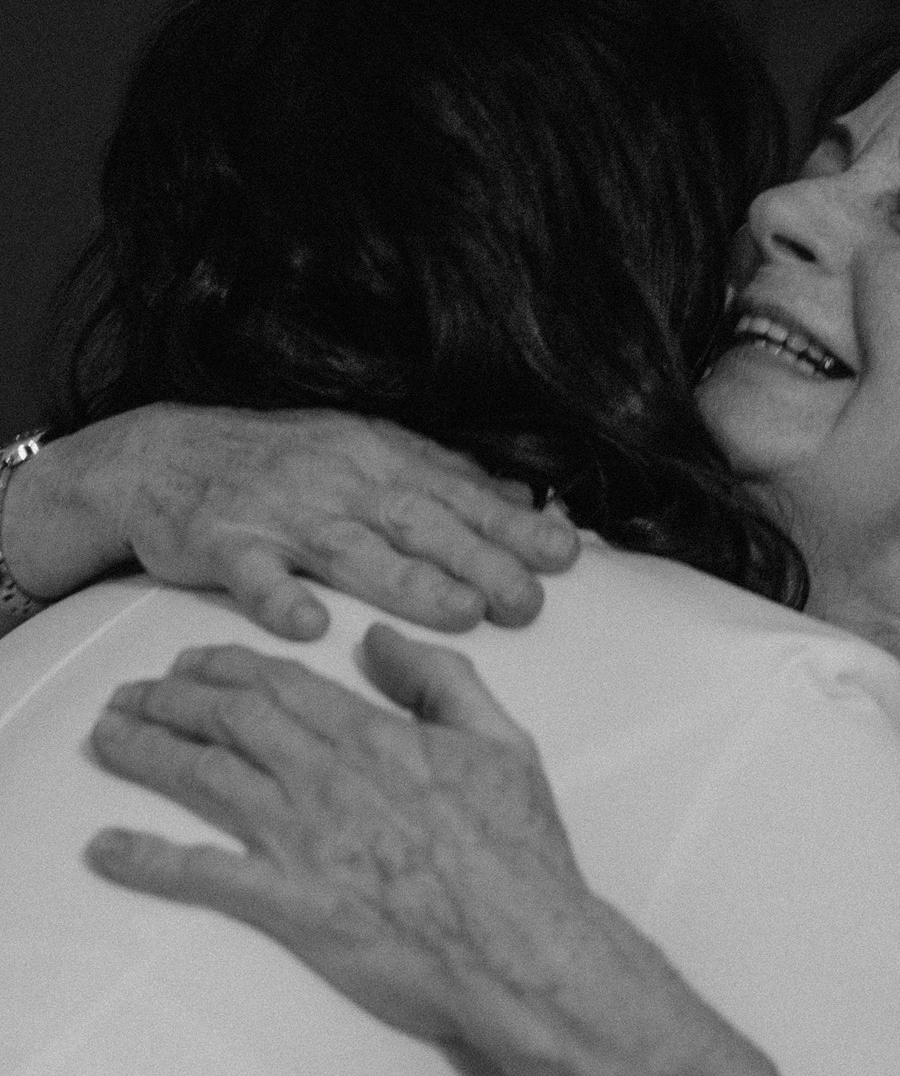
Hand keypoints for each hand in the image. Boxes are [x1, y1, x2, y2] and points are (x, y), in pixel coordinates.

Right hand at [4, 407, 577, 637]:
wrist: (160, 454)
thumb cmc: (277, 461)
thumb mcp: (363, 449)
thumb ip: (440, 477)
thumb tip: (521, 497)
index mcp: (377, 458)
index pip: (457, 495)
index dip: (511, 525)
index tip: (564, 553)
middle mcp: (337, 482)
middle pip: (418, 522)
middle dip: (479, 559)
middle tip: (528, 599)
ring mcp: (280, 513)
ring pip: (351, 550)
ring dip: (407, 582)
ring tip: (461, 614)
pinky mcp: (222, 543)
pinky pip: (253, 574)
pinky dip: (280, 598)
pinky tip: (311, 626)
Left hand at [85, 626, 600, 1075]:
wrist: (525, 950)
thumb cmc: (523, 854)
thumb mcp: (502, 741)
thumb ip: (441, 680)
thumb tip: (382, 641)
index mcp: (376, 736)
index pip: (280, 683)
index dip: (222, 665)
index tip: (188, 661)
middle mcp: (328, 778)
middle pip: (228, 718)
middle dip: (169, 697)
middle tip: (131, 693)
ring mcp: (304, 841)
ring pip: (204, 777)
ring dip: (145, 751)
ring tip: (106, 736)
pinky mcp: (292, 905)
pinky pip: (204, 876)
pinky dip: (148, 859)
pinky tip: (105, 848)